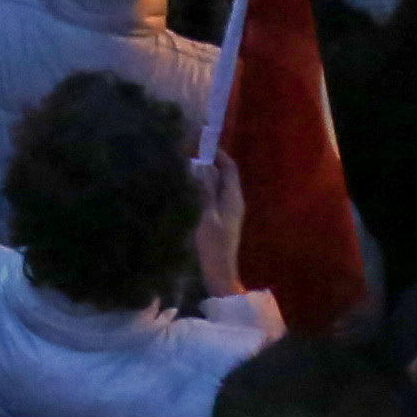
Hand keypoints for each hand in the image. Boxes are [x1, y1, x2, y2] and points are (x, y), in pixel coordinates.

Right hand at [190, 148, 252, 300]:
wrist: (218, 275)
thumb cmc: (213, 245)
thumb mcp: (207, 215)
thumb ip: (206, 189)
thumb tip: (204, 164)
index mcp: (234, 198)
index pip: (230, 167)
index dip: (217, 153)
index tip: (199, 142)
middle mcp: (233, 202)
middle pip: (224, 175)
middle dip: (208, 162)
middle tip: (186, 152)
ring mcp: (227, 212)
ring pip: (217, 185)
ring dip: (203, 175)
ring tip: (183, 166)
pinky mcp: (219, 220)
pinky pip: (212, 196)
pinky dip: (201, 188)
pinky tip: (186, 188)